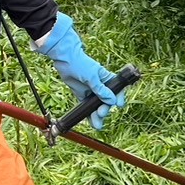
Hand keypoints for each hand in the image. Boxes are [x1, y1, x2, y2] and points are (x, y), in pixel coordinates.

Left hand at [35, 12, 123, 128]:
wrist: (65, 60)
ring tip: (96, 124)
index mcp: (107, 79)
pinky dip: (89, 115)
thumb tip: (112, 101)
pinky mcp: (83, 96)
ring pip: (97, 107)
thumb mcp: (92, 77)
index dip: (119, 98)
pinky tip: (91, 122)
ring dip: (98, 116)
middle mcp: (101, 87)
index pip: (118, 90)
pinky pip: (87, 108)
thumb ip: (101, 90)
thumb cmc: (81, 64)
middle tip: (100, 113)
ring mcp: (92, 92)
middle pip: (107, 102)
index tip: (118, 105)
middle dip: (105, 109)